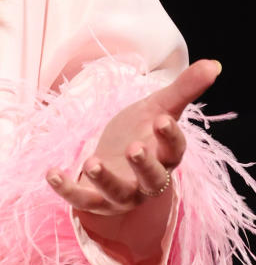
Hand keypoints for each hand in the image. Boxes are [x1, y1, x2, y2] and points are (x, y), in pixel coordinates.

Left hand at [47, 58, 219, 217]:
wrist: (113, 157)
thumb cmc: (140, 131)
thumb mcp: (158, 107)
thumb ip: (184, 88)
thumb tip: (213, 64)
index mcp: (165, 157)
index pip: (175, 151)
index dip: (171, 137)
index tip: (161, 119)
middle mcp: (147, 181)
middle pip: (152, 180)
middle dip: (144, 165)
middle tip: (134, 147)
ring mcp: (121, 193)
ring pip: (117, 194)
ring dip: (104, 180)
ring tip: (90, 162)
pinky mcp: (95, 200)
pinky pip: (82, 200)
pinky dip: (66, 189)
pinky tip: (51, 173)